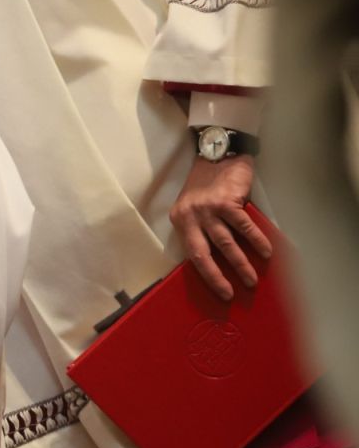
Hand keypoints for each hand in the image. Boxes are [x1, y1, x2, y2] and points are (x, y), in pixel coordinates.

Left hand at [169, 154, 270, 301]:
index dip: (205, 274)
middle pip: (204, 253)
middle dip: (218, 276)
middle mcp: (190, 215)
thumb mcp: (196, 208)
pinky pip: (243, 226)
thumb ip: (202, 228)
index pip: (191, 253)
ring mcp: (208, 209)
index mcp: (180, 220)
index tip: (218, 290)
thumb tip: (221, 260)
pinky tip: (266, 253)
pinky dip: (256, 241)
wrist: (217, 154)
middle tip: (232, 293)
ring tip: (251, 279)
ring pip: (226, 243)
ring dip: (241, 263)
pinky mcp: (226, 201)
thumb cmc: (208, 184)